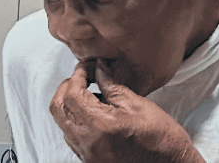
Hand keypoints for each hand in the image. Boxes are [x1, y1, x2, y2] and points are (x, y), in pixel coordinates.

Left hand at [50, 62, 201, 162]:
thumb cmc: (160, 138)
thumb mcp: (138, 105)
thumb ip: (113, 86)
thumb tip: (100, 69)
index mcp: (99, 126)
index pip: (72, 95)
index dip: (77, 75)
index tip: (88, 66)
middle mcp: (87, 143)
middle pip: (59, 109)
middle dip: (67, 88)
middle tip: (84, 76)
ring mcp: (87, 155)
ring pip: (63, 123)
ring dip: (71, 104)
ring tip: (92, 91)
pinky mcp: (91, 161)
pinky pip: (73, 136)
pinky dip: (77, 119)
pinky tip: (96, 111)